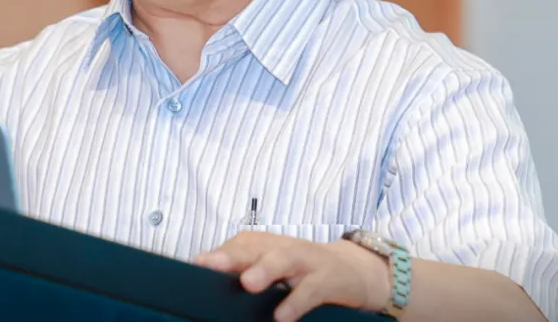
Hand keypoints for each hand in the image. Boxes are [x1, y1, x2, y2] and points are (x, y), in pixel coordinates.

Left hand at [194, 231, 389, 321]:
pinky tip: (282, 316)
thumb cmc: (309, 273)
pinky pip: (311, 290)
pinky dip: (297, 301)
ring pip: (285, 258)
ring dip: (266, 268)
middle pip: (258, 246)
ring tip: (247, 283)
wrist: (358, 271)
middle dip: (233, 254)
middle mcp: (287, 249)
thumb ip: (253, 270)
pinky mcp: (329, 280)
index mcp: (272, 246)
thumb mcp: (281, 268)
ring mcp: (309, 262)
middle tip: (210, 265)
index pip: (243, 243)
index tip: (199, 263)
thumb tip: (215, 285)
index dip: (222, 251)